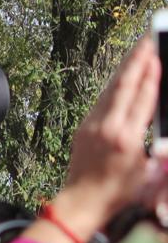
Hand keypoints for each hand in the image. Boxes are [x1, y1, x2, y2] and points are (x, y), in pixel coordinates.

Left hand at [58, 38, 158, 226]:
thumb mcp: (149, 173)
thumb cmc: (119, 193)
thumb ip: (159, 149)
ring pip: (110, 90)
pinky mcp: (84, 127)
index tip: (156, 57)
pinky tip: (123, 75)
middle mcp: (107, 128)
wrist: (82, 201)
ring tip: (137, 50)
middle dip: (136, 62)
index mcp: (126, 140)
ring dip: (125, 68)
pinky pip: (101, 100)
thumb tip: (164, 129)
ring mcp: (92, 125)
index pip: (141, 100)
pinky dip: (114, 85)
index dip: (150, 77)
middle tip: (147, 40)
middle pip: (123, 87)